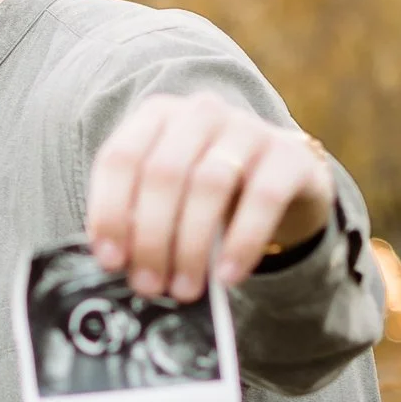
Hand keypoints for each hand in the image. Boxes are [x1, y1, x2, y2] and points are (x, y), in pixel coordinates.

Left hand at [85, 91, 330, 298]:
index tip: (109, 259)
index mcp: (158, 115)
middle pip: (164, 173)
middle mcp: (201, 113)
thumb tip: (120, 267)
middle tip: (147, 285)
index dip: (109, 210)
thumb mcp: (172, 198)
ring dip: (191, 245)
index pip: (121, 157)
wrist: (285, 183)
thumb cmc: (212, 195)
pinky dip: (242, 243)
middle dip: (151, 237)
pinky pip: (263, 199)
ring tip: (185, 288)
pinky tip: (228, 276)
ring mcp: (249, 128)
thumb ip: (143, 219)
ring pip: (210, 184)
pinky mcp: (291, 156)